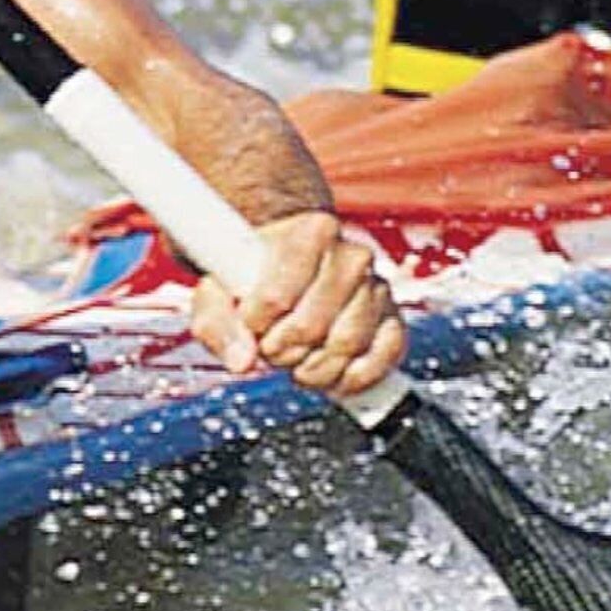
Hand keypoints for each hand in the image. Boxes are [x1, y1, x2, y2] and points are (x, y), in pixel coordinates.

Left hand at [188, 209, 405, 400]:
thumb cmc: (252, 273)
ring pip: (345, 347)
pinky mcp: (392, 320)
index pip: (277, 298)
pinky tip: (329, 374)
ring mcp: (377, 288)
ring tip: (294, 359)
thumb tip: (242, 360)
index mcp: (312, 232)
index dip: (255, 323)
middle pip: (311, 327)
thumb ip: (217, 322)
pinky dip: (352, 378)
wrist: (291, 258)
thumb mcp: (219, 287)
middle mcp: (353, 255)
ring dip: (312, 368)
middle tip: (269, 346)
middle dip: (281, 351)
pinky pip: (383, 358)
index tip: (248, 320)